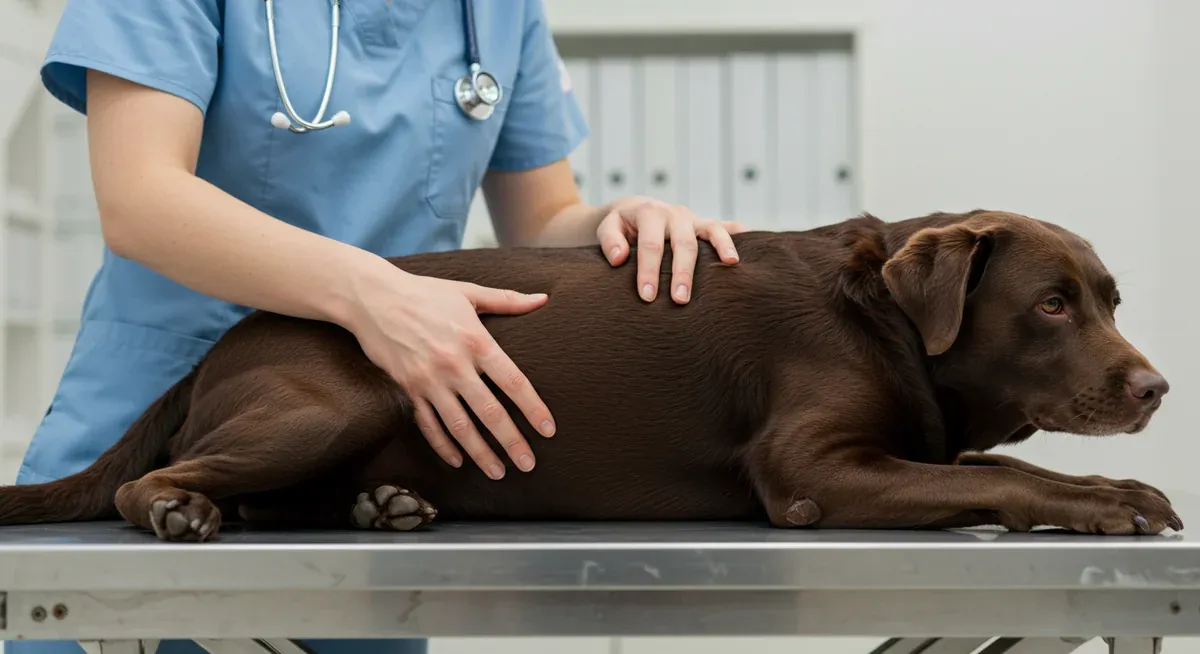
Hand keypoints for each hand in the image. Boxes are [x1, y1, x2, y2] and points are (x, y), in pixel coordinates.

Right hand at [343, 263, 554, 479]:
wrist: (373, 298)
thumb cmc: (424, 292)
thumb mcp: (468, 293)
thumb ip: (508, 300)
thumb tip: (543, 298)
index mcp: (475, 341)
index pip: (513, 381)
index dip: (533, 408)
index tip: (548, 430)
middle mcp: (454, 365)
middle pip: (489, 412)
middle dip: (511, 442)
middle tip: (528, 464)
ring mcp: (429, 380)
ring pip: (459, 426)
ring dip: (480, 453)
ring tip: (498, 472)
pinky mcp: (408, 389)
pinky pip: (428, 424)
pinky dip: (443, 446)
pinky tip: (458, 461)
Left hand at [596, 196, 747, 303]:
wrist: (633, 210)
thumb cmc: (620, 226)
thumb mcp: (607, 227)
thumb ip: (610, 240)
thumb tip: (620, 258)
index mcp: (650, 213)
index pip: (651, 245)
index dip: (649, 270)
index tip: (647, 296)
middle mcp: (675, 214)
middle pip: (683, 243)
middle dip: (682, 272)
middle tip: (680, 299)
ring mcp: (693, 219)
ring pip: (711, 230)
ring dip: (721, 247)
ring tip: (731, 264)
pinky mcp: (703, 225)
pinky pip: (723, 227)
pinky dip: (737, 233)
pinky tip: (750, 242)